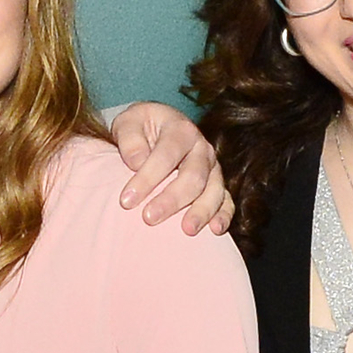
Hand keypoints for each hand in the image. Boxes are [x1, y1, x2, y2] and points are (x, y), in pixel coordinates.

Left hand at [107, 102, 233, 233]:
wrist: (156, 128)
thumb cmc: (139, 128)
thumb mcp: (127, 122)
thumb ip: (130, 139)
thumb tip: (136, 162)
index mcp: (181, 130)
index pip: (166, 155)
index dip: (147, 178)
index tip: (126, 200)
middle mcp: (202, 148)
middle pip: (193, 175)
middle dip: (172, 199)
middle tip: (149, 218)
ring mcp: (213, 168)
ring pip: (214, 190)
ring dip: (201, 211)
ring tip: (187, 230)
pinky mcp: (217, 185)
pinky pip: (226, 200)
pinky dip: (224, 215)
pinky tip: (216, 230)